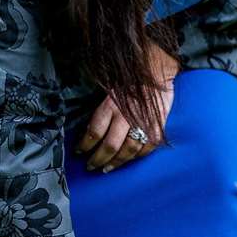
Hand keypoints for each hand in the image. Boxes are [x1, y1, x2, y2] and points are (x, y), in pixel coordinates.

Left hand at [76, 44, 178, 172]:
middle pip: (109, 146)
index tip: (79, 152)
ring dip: (116, 163)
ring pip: (128, 151)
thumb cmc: (129, 76)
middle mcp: (126, 116)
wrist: (156, 67)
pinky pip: (147, 148)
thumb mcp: (108, 88)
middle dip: (98, 159)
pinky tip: (129, 161)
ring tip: (107, 168)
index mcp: (111, 105)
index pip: (94, 132)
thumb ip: (101, 109)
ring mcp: (143, 123)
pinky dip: (137, 157)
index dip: (84, 145)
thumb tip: (89, 128)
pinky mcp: (158, 126)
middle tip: (91, 166)